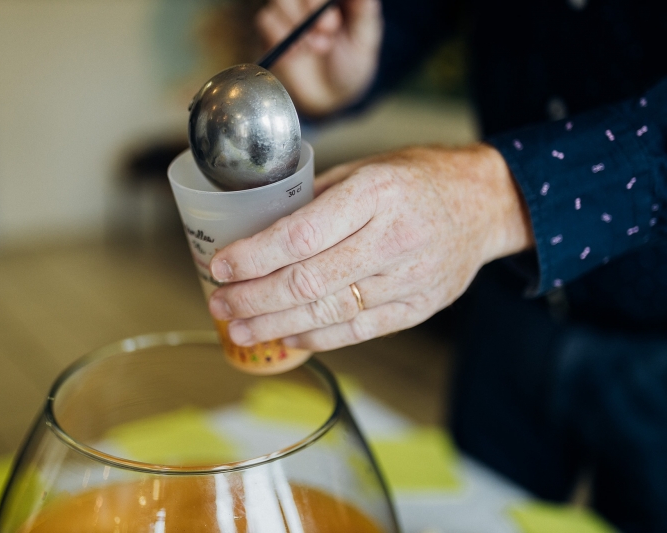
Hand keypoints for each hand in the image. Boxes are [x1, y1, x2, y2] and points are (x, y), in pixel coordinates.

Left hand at [207, 144, 533, 351]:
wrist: (486, 203)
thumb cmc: (417, 178)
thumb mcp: (365, 168)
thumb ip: (316, 201)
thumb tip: (258, 233)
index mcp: (375, 193)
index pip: (301, 235)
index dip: (254, 256)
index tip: (220, 266)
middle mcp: (394, 237)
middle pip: (309, 281)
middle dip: (255, 298)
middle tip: (220, 303)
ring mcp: (410, 277)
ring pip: (330, 312)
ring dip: (276, 324)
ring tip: (240, 329)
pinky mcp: (419, 305)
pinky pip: (360, 330)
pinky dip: (318, 338)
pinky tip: (286, 337)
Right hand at [256, 0, 382, 116]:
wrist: (329, 97)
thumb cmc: (351, 65)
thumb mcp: (365, 38)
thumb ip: (364, 9)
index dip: (320, 0)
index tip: (333, 18)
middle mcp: (308, 1)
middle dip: (311, 7)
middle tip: (328, 31)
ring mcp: (289, 13)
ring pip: (280, 1)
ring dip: (297, 26)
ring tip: (317, 48)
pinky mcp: (272, 30)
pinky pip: (267, 20)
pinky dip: (281, 37)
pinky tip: (297, 54)